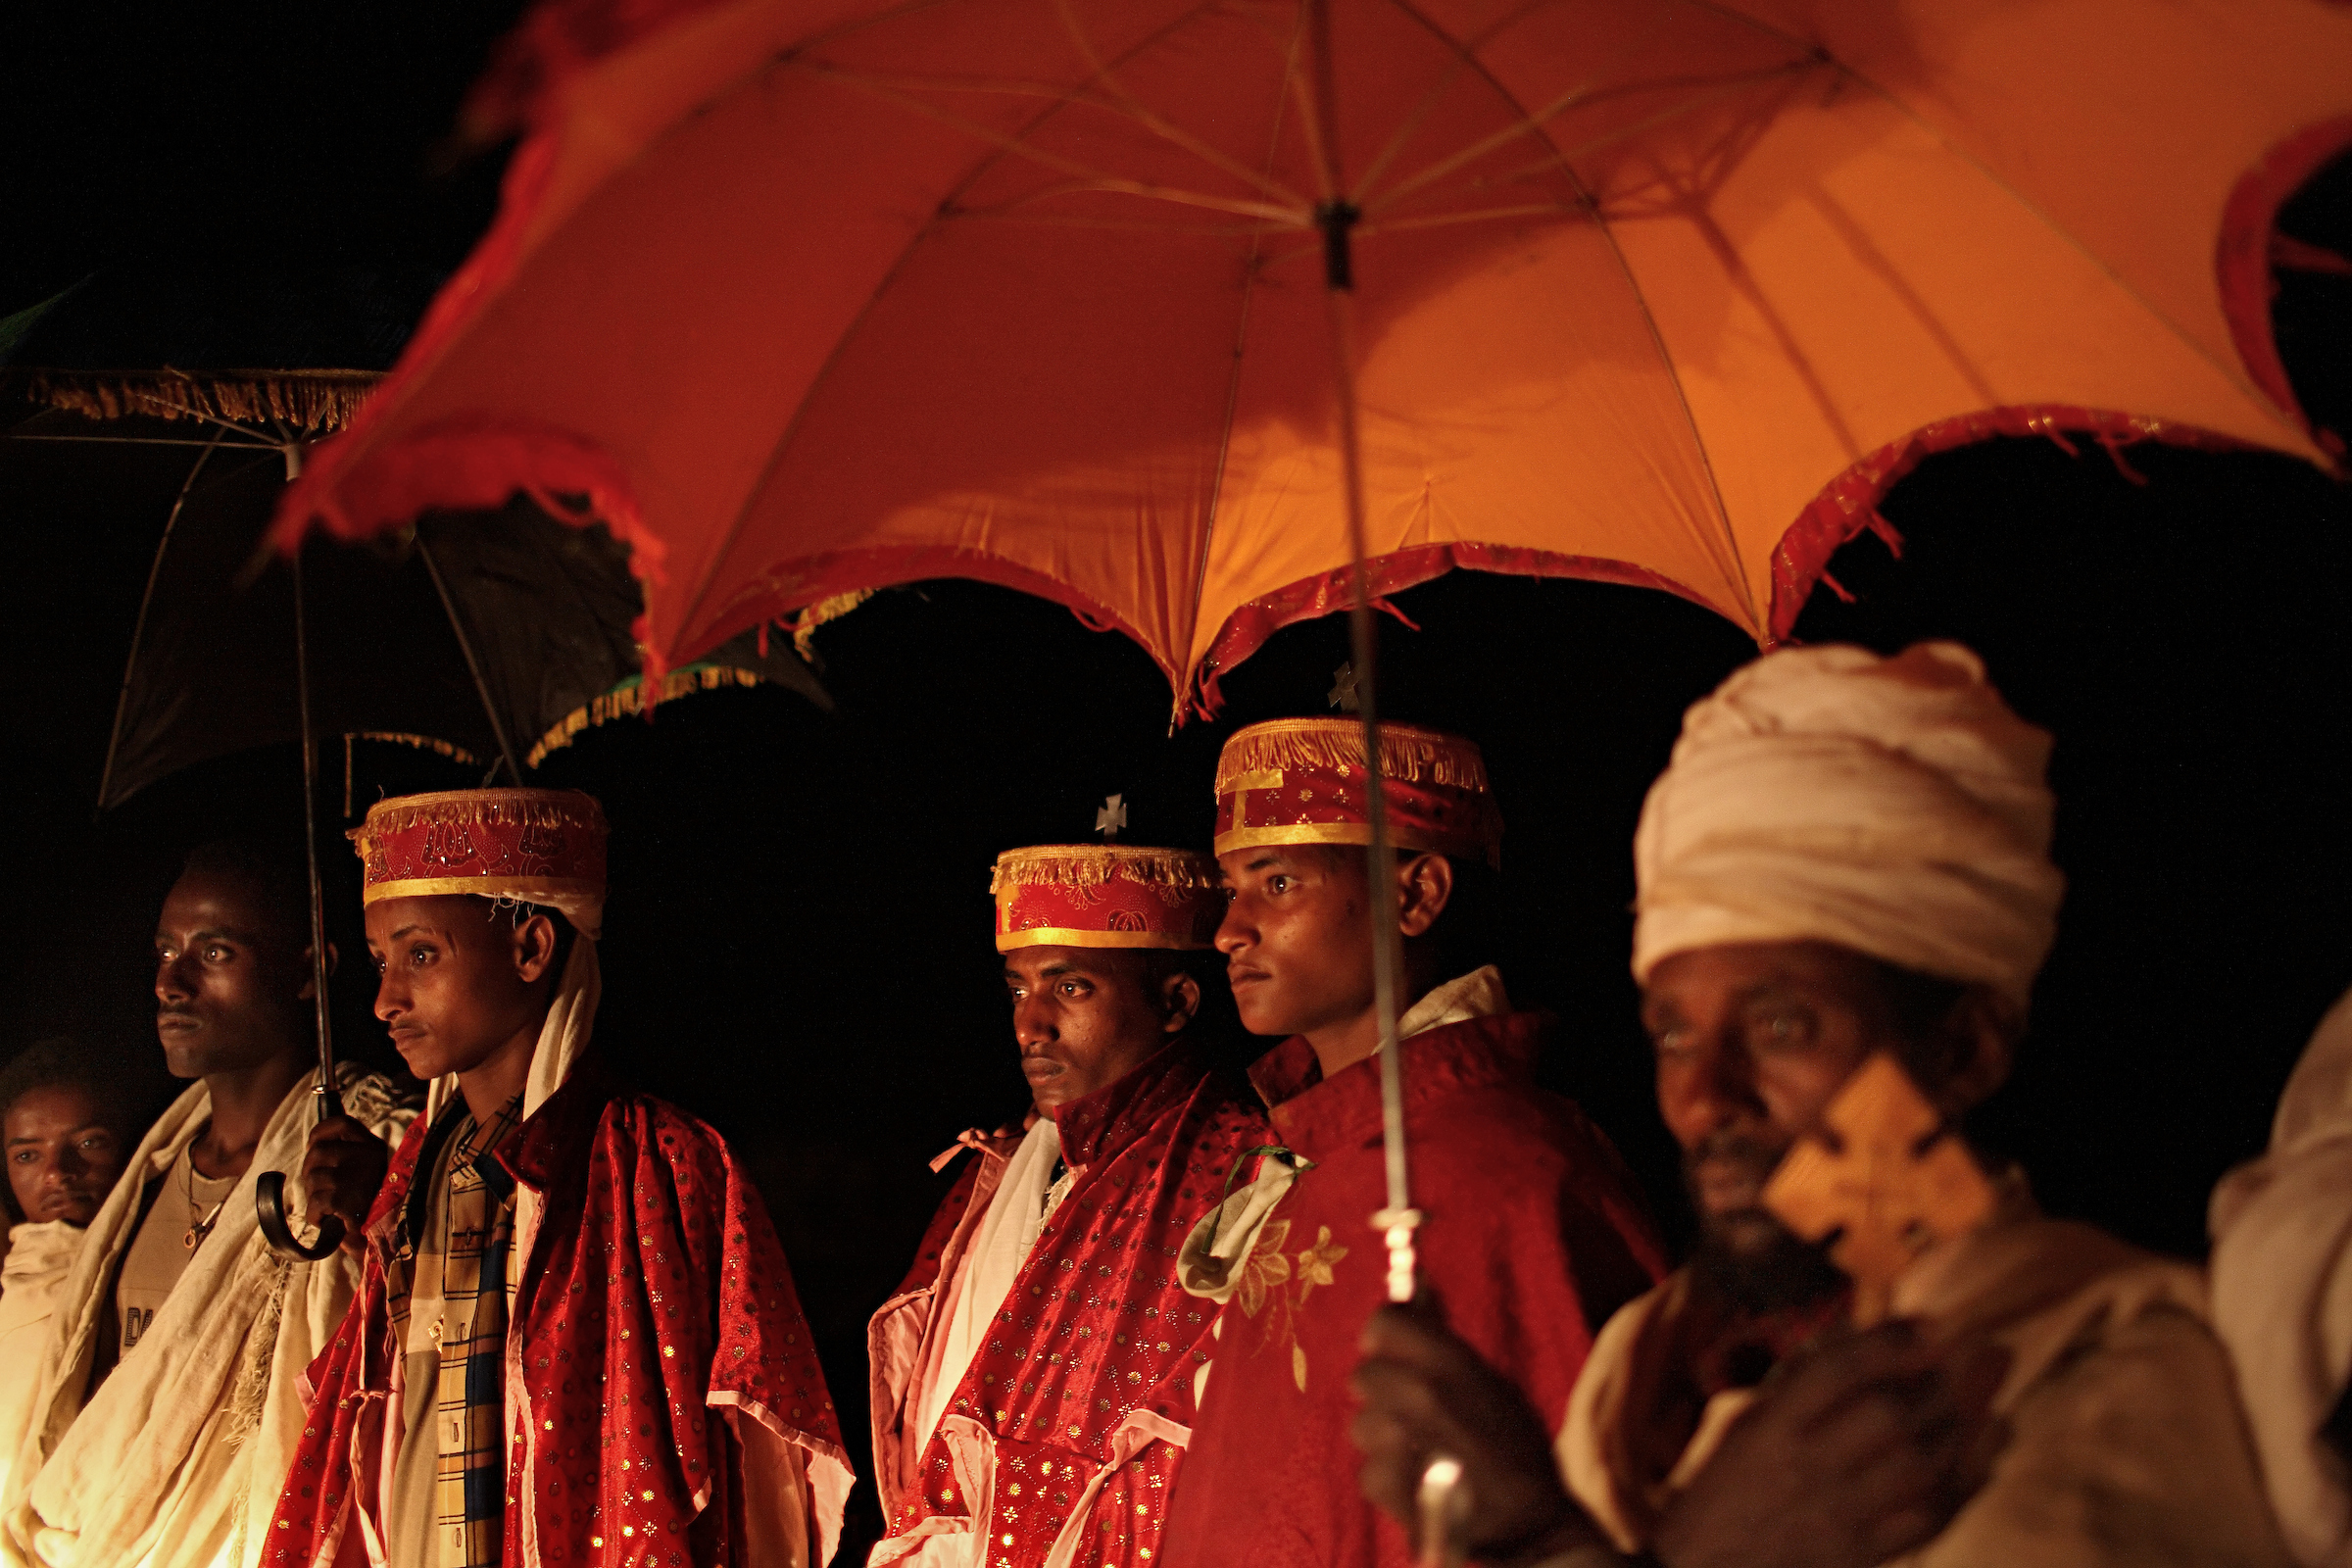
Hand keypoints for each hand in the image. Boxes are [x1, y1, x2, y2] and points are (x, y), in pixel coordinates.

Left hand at [299, 1116, 390, 1253]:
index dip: (318, 1134)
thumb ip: (344, 1157)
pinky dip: (316, 1215)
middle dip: (310, 1174)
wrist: (386, 1245)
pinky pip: (315, 1202)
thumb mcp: (362, 1175)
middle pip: (317, 1153)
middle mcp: (370, 1157)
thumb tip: (313, 1147)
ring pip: (312, 1178)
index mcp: (374, 1148)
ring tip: (332, 1210)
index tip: (312, 1148)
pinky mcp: (348, 1200)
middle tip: (322, 1193)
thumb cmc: (369, 1209)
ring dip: (314, 1198)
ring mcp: (360, 1177)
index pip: (340, 1124)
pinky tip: (331, 1221)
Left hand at [1350, 1297, 1605, 1565]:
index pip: (1382, 1323)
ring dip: (1385, 1440)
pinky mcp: (1383, 1482)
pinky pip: (1368, 1468)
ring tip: (1424, 1456)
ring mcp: (1396, 1438)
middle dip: (1383, 1394)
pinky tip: (1420, 1486)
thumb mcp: (1494, 1386)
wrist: (1532, 1527)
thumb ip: (1447, 1346)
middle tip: (1415, 1416)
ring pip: (1362, 1424)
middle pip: (1363, 1374)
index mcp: (1449, 1362)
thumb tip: (1416, 1291)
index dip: (1385, 1339)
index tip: (1392, 1354)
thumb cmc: (1518, 1453)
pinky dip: (1389, 1480)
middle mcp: (1417, 1392)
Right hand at [1653, 1320, 2007, 1567]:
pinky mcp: (1861, 1557)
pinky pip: (1928, 1519)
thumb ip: (1790, 1390)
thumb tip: (1851, 1343)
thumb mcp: (1735, 1429)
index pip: (1835, 1373)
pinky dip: (1962, 1486)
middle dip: (1935, 1384)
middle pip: (1888, 1416)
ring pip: (1918, 1466)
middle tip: (1961, 1365)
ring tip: (1973, 1409)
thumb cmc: (1716, 1493)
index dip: (1888, 1343)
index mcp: (1768, 1431)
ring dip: (1956, 1432)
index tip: (1928, 1324)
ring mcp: (1837, 1518)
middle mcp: (1805, 1470)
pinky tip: (1980, 1461)